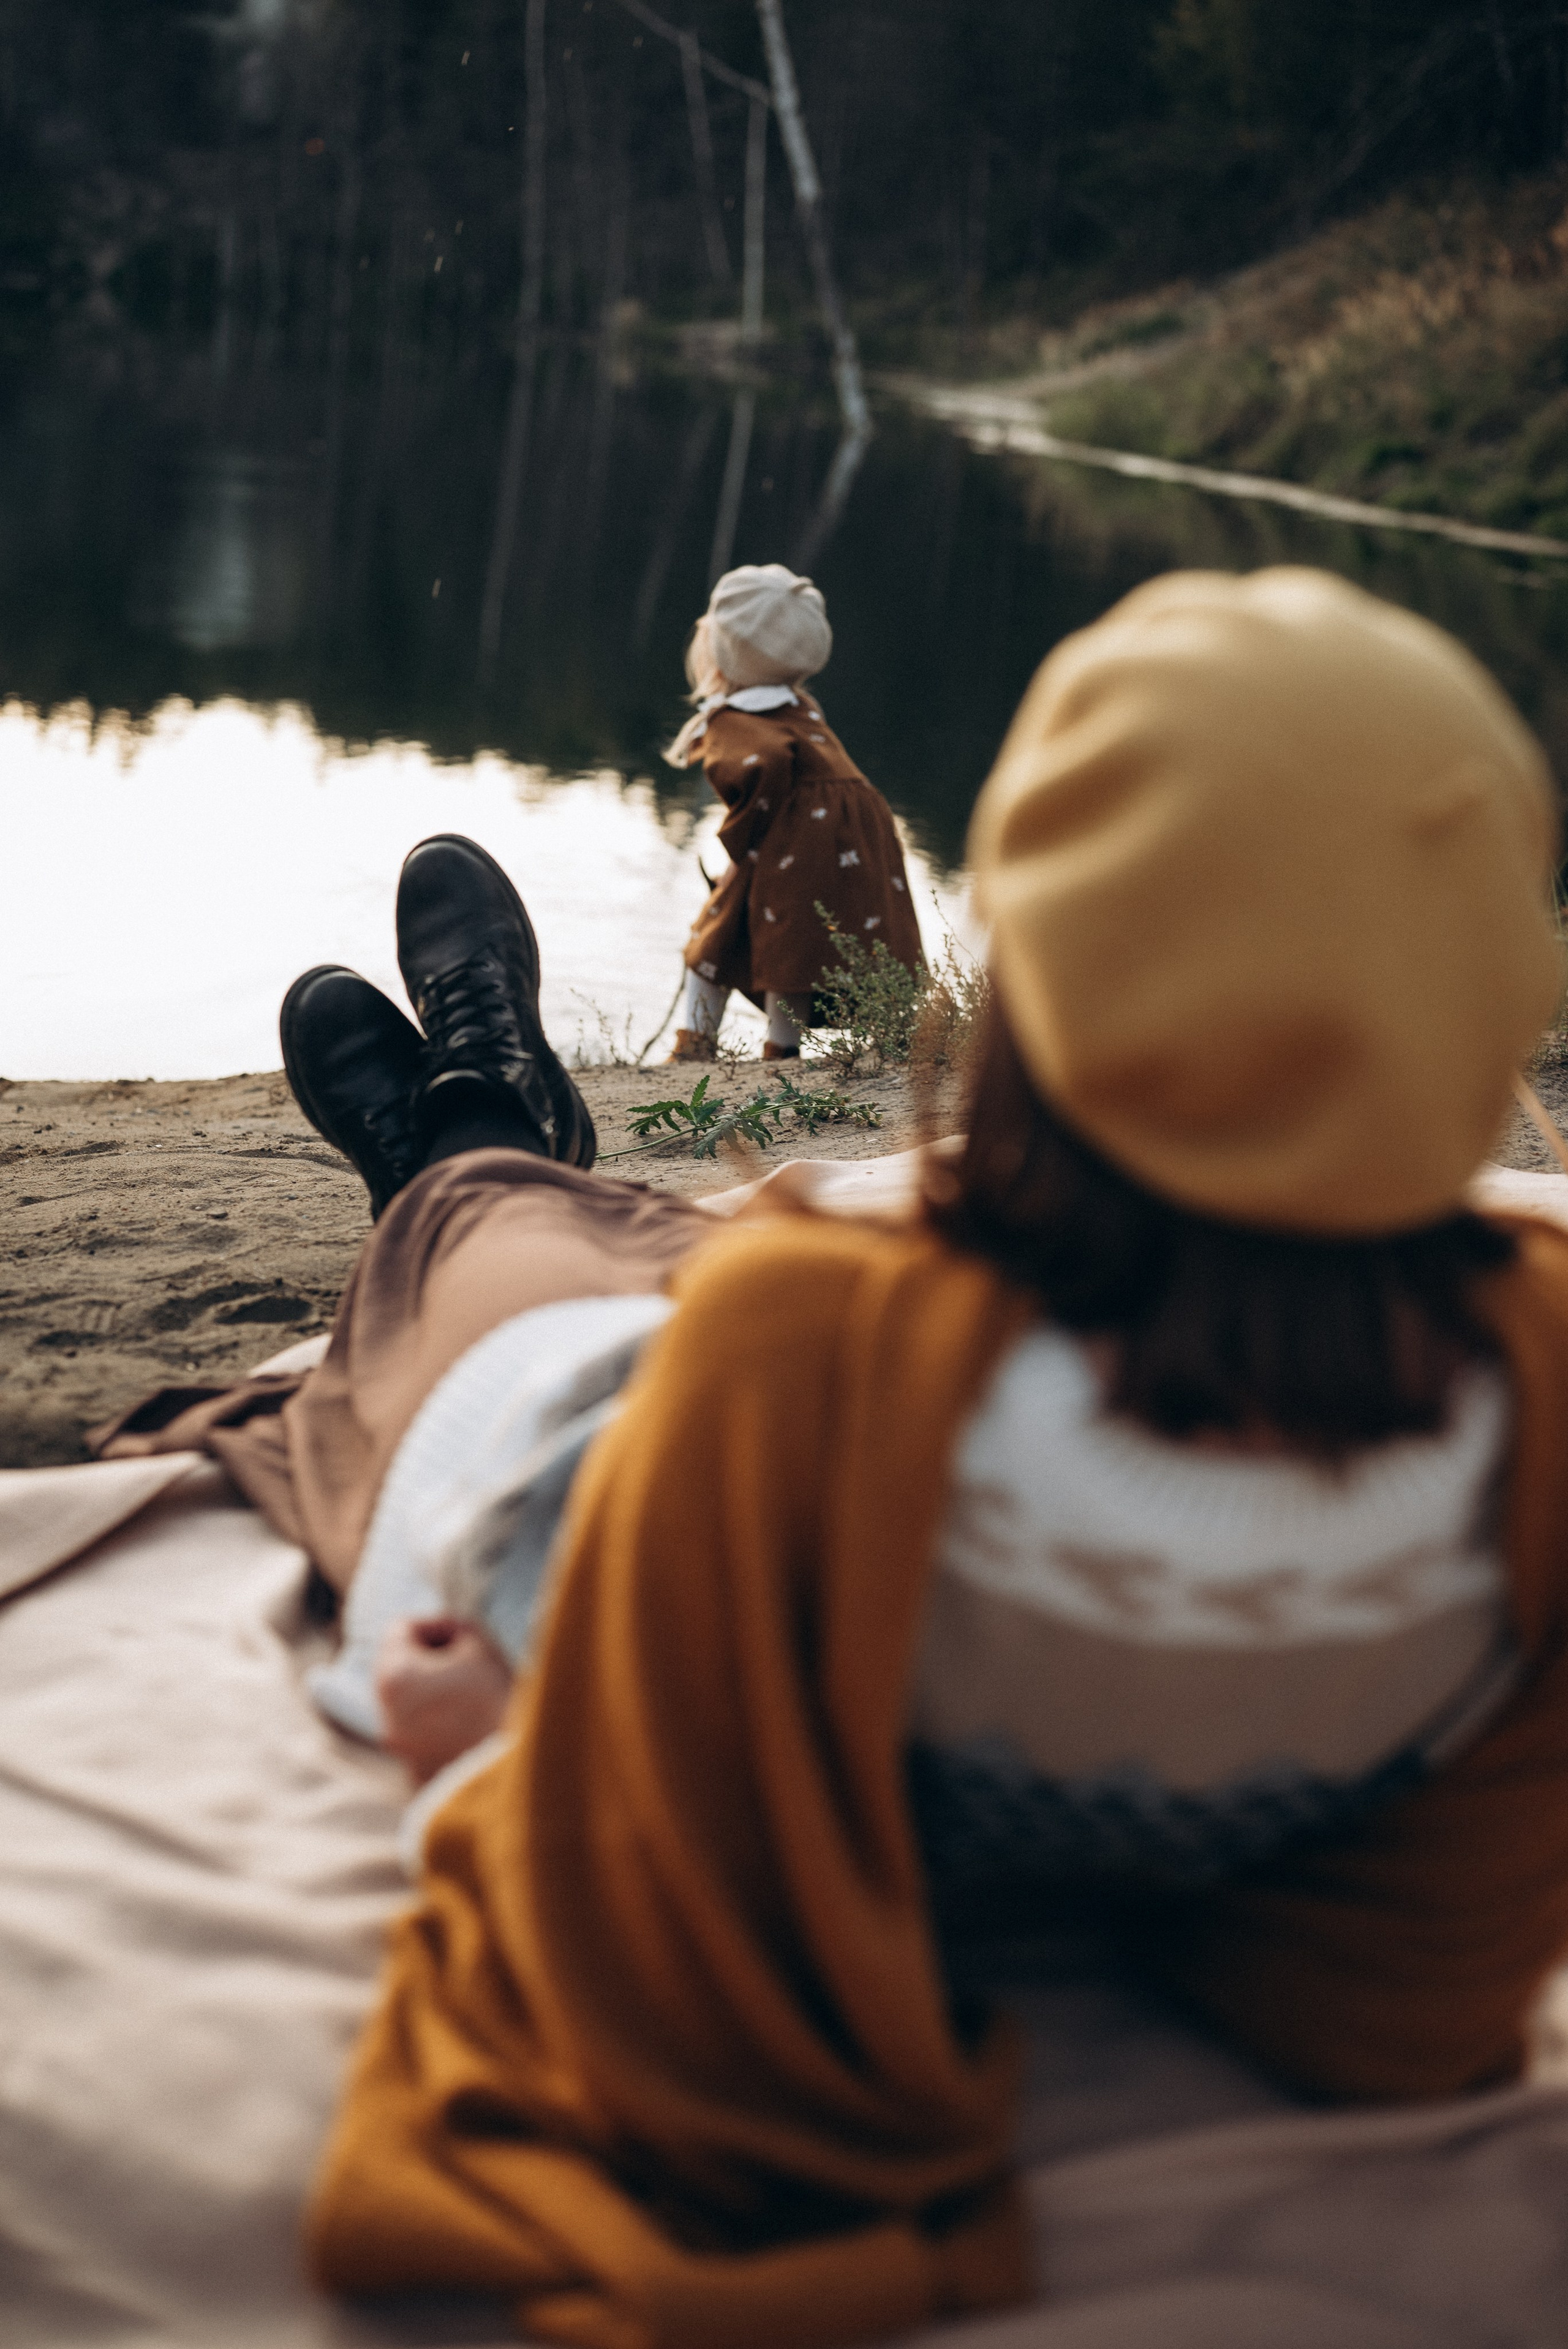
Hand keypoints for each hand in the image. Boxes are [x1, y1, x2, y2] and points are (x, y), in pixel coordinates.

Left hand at [374, 1615, 512, 1785]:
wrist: (519, 1768)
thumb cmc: (499, 1699)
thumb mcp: (481, 1645)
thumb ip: (454, 1628)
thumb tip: (443, 1636)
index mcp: (395, 1677)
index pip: (401, 1630)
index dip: (434, 1626)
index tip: (462, 1638)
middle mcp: (386, 1714)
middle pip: (398, 1668)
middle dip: (429, 1659)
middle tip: (467, 1664)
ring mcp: (399, 1748)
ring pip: (407, 1703)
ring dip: (433, 1693)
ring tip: (472, 1698)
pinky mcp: (415, 1772)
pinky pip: (419, 1735)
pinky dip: (438, 1726)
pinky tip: (471, 1727)